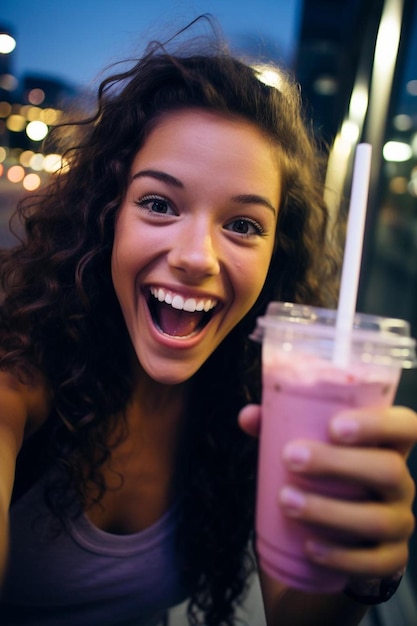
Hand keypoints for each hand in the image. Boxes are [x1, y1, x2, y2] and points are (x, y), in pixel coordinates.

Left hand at [238, 403, 416, 580]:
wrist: (332, 536)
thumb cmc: (321, 478)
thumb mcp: (304, 448)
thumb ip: (277, 427)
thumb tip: (248, 416)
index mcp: (387, 446)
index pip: (405, 426)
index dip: (379, 423)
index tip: (333, 425)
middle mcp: (401, 482)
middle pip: (389, 470)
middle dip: (338, 464)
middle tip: (291, 457)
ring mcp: (399, 522)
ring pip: (377, 518)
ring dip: (328, 510)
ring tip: (286, 500)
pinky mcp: (391, 560)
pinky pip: (375, 563)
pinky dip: (340, 556)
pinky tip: (309, 546)